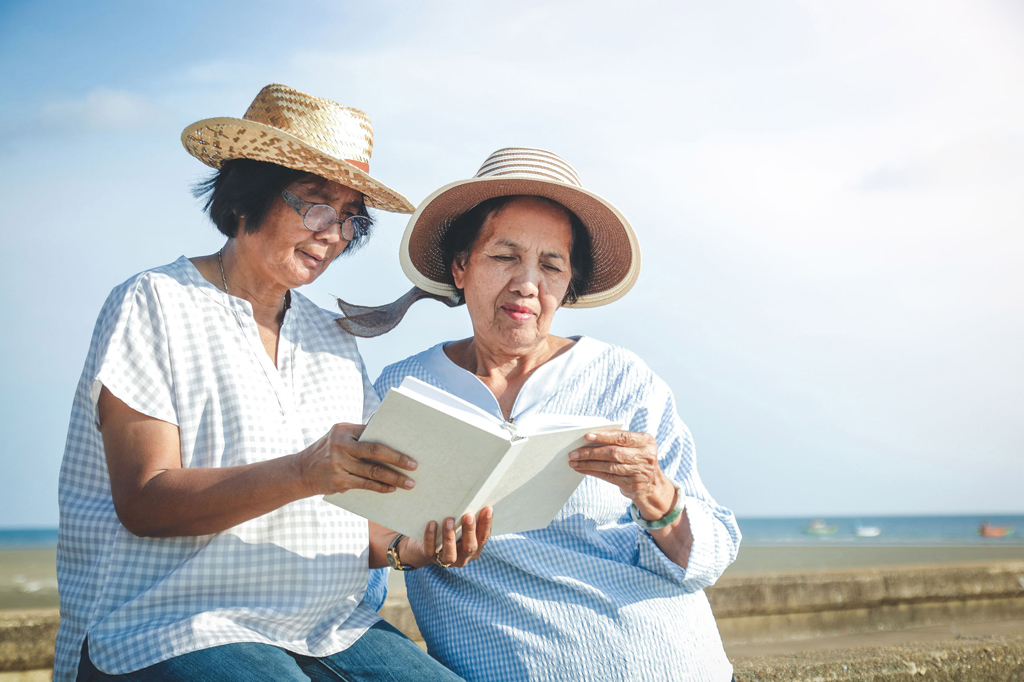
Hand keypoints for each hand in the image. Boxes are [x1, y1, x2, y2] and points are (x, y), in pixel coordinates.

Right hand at [296, 423, 417, 495]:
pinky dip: (380, 487)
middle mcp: (341, 445)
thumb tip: (392, 440)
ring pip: (373, 471)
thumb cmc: (327, 452)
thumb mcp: (339, 438)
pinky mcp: (339, 481)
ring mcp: (339, 463)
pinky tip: (391, 489)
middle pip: (375, 451)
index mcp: (344, 429)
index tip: (410, 445)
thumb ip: (360, 436)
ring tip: (409, 483)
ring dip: (394, 478)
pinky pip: (365, 484)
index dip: (392, 440)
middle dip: (397, 458)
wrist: (300, 472)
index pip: (373, 431)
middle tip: (414, 465)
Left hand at [402, 507, 493, 568]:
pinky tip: (432, 524)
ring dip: (450, 536)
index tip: (487, 509)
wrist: (423, 546)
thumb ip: (468, 518)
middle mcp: (463, 556)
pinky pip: (430, 549)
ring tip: (448, 520)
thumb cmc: (448, 530)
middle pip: (470, 547)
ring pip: (450, 554)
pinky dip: (431, 537)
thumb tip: (476, 499)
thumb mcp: (460, 526)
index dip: (486, 524)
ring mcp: (446, 560)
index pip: (483, 537)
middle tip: (468, 515)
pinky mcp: (430, 557)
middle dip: (469, 531)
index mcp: (475, 547)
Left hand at [568, 430, 676, 520]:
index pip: (622, 437)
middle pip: (613, 453)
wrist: (652, 485)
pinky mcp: (632, 485)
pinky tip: (582, 469)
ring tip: (574, 461)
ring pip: (609, 466)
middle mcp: (645, 456)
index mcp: (646, 441)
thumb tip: (590, 438)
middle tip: (574, 452)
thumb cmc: (637, 459)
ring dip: (588, 464)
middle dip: (591, 452)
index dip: (604, 436)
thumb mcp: (636, 446)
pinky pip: (608, 477)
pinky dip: (593, 472)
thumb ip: (619, 440)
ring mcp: (639, 472)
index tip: (587, 436)